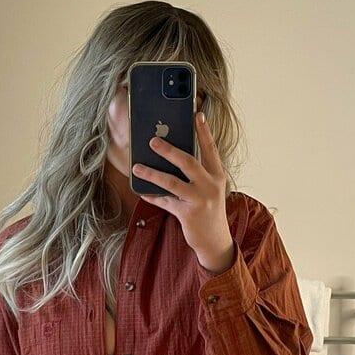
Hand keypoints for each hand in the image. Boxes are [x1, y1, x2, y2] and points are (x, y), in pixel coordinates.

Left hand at [132, 111, 234, 273]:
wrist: (215, 240)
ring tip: (137, 167)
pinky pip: (165, 202)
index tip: (197, 114)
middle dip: (169, 150)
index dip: (204, 131)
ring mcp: (200, 200)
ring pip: (172, 183)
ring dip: (152, 173)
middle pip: (189, 163)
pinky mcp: (188, 214)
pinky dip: (152, 196)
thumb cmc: (208, 208)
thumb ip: (197, 173)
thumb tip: (171, 155)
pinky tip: (142, 191)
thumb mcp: (208, 188)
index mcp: (217, 175)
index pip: (211, 149)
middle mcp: (211, 186)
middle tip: (152, 141)